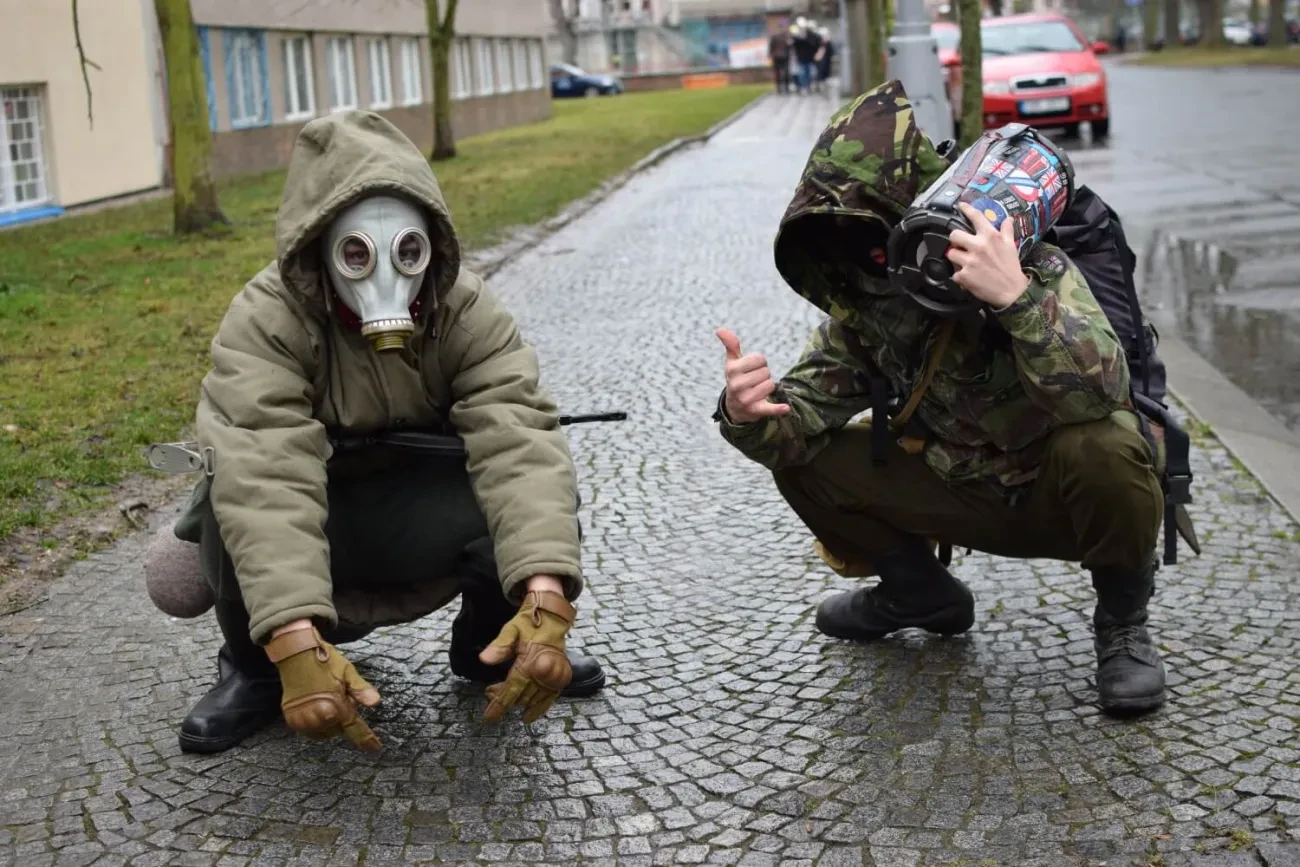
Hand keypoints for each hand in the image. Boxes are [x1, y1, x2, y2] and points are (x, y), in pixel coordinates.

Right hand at [265, 625, 381, 751]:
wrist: (295, 654)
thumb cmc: (324, 661)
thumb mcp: (347, 672)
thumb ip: (361, 690)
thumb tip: (376, 702)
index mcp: (334, 706)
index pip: (353, 728)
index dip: (365, 739)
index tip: (374, 749)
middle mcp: (317, 716)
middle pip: (338, 730)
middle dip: (343, 718)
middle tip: (340, 697)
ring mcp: (302, 719)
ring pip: (324, 733)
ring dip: (329, 723)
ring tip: (326, 701)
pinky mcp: (291, 718)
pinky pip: (309, 731)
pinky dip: (316, 724)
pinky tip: (318, 710)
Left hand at [478, 590, 574, 722]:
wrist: (554, 617)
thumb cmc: (530, 622)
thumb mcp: (511, 629)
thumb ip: (499, 646)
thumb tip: (484, 659)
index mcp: (531, 662)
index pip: (512, 688)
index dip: (500, 704)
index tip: (490, 717)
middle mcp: (544, 672)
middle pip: (520, 696)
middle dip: (504, 699)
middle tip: (490, 693)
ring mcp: (554, 677)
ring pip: (533, 700)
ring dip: (518, 703)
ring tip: (504, 698)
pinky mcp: (561, 678)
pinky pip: (549, 698)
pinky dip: (539, 708)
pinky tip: (528, 716)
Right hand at [716, 328, 790, 424]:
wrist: (735, 408)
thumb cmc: (737, 379)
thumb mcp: (732, 363)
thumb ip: (730, 345)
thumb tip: (719, 329)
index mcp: (732, 370)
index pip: (759, 358)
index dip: (759, 362)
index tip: (752, 369)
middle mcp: (737, 385)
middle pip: (766, 372)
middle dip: (764, 375)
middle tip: (755, 381)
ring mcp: (746, 399)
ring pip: (771, 385)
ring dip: (768, 387)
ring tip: (758, 391)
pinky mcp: (756, 410)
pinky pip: (769, 408)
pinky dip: (777, 409)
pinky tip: (785, 408)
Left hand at [946, 202, 1030, 308]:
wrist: (1012, 291)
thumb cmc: (1011, 268)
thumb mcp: (1010, 246)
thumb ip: (1006, 231)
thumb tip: (1008, 219)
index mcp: (990, 236)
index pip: (976, 217)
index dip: (966, 209)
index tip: (960, 205)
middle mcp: (979, 246)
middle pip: (954, 235)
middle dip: (955, 240)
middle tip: (960, 246)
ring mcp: (970, 261)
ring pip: (950, 253)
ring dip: (955, 258)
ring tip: (964, 263)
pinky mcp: (964, 276)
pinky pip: (953, 272)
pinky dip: (958, 276)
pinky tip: (967, 277)